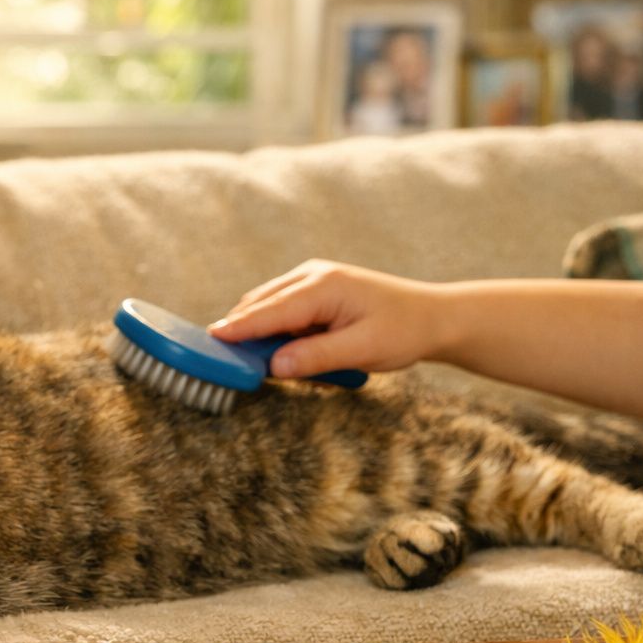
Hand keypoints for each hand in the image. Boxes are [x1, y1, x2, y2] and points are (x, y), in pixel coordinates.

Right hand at [208, 260, 447, 378]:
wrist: (433, 317)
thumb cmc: (403, 331)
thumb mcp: (362, 349)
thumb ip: (316, 357)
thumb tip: (273, 366)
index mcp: (323, 286)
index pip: (269, 310)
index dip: (238, 327)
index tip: (210, 339)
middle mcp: (312, 276)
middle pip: (260, 304)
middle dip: (240, 330)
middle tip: (219, 360)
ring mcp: (312, 280)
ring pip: (267, 306)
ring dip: (257, 332)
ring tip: (247, 361)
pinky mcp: (314, 291)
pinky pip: (281, 310)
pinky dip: (272, 329)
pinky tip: (277, 351)